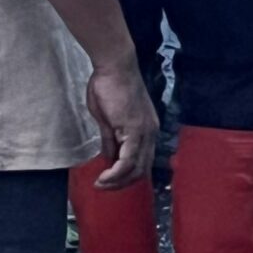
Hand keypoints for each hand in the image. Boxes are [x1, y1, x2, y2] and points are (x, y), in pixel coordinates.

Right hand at [85, 54, 159, 189]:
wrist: (114, 66)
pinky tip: (104, 177)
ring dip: (117, 182)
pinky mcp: (135, 129)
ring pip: (136, 168)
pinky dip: (116, 173)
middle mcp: (150, 133)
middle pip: (142, 170)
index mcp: (146, 129)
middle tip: (104, 187)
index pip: (142, 162)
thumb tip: (108, 159)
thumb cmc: (109, 86)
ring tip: (101, 185)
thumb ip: (110, 139)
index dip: (126, 176)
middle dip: (122, 184)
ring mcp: (145, 132)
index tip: (109, 181)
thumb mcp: (107, 119)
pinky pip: (128, 160)